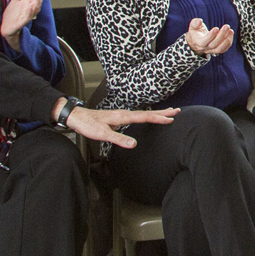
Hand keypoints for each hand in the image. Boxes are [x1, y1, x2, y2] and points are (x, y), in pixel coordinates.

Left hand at [0, 0, 46, 43]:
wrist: (6, 28)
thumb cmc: (12, 15)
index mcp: (29, 4)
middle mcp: (29, 11)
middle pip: (37, 4)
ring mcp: (25, 18)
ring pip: (32, 12)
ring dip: (35, 6)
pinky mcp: (19, 25)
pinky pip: (24, 20)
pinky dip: (27, 15)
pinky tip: (28, 8)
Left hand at [63, 106, 178, 149]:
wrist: (78, 117)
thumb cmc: (88, 124)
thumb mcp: (102, 134)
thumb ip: (118, 139)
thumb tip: (133, 144)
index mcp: (123, 116)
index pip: (145, 117)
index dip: (158, 118)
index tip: (171, 119)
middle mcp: (124, 114)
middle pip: (148, 113)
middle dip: (162, 113)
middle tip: (176, 111)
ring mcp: (122, 115)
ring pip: (144, 114)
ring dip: (157, 113)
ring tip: (167, 113)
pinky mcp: (119, 117)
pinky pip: (138, 116)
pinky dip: (147, 116)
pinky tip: (147, 118)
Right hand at [185, 17, 234, 55]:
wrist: (196, 41)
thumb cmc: (195, 31)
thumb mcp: (193, 26)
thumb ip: (195, 23)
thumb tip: (200, 21)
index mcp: (198, 42)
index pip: (204, 42)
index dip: (211, 36)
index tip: (216, 28)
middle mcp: (205, 48)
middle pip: (214, 44)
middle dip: (221, 35)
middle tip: (226, 26)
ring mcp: (212, 50)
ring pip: (220, 49)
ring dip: (227, 40)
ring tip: (231, 31)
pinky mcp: (217, 50)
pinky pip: (224, 49)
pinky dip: (229, 42)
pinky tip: (230, 33)